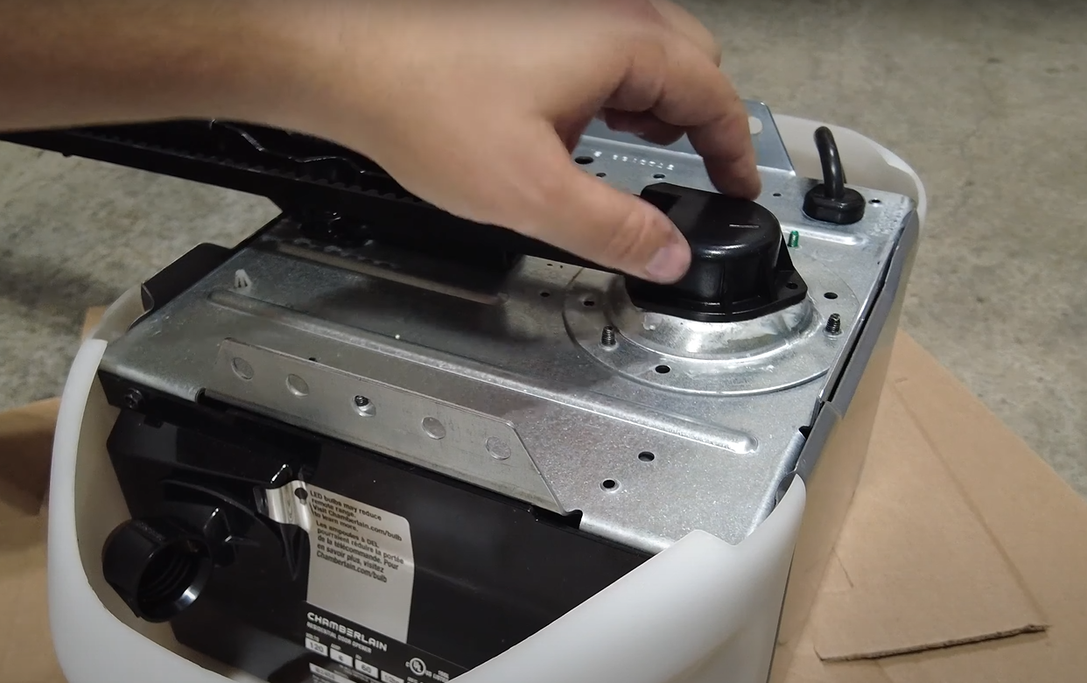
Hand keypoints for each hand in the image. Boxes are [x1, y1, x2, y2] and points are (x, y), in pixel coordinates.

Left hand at [291, 0, 759, 283]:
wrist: (346, 58)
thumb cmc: (424, 102)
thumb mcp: (532, 194)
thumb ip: (612, 230)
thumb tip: (668, 254)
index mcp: (621, 41)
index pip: (715, 94)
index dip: (735, 151)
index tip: (740, 188)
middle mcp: (603, 9)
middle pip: (691, 61)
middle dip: (699, 121)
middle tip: (695, 176)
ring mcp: (568, 5)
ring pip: (646, 49)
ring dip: (655, 100)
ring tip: (634, 152)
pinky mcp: (533, 14)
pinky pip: (602, 42)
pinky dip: (614, 83)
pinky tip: (581, 122)